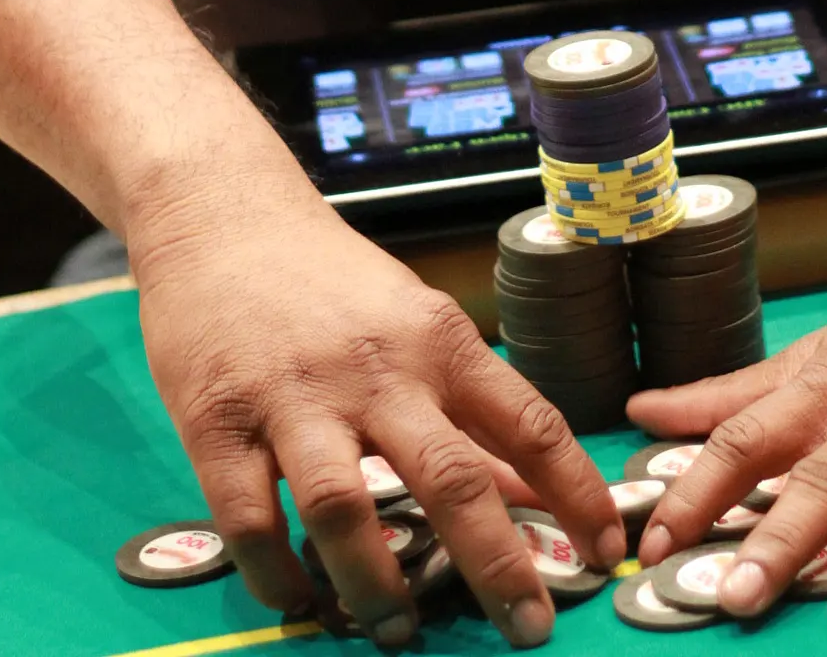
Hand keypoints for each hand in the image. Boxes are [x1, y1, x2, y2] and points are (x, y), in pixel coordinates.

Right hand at [126, 168, 621, 646]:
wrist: (224, 213)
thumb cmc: (330, 277)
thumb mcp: (416, 323)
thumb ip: (470, 409)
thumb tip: (535, 495)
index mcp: (437, 341)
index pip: (528, 423)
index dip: (576, 493)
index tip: (608, 550)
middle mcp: (376, 370)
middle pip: (451, 477)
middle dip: (500, 566)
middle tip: (530, 630)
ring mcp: (294, 396)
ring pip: (344, 509)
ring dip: (377, 586)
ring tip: (397, 631)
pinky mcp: (218, 421)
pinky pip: (250, 521)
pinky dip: (277, 577)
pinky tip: (300, 602)